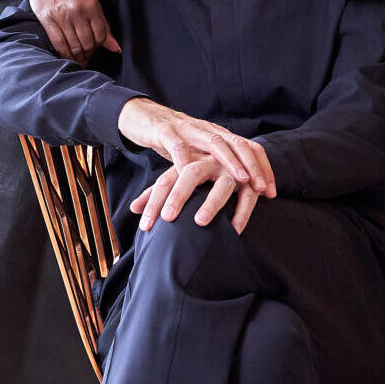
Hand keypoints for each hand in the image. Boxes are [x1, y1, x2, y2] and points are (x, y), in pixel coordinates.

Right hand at [23, 0, 119, 61]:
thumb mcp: (91, 0)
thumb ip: (103, 24)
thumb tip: (115, 48)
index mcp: (90, 5)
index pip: (100, 35)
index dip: (100, 45)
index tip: (97, 47)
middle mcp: (77, 12)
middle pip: (87, 43)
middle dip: (89, 53)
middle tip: (88, 55)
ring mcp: (61, 17)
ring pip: (74, 46)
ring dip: (78, 56)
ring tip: (80, 59)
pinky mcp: (47, 20)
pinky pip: (59, 44)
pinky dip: (65, 55)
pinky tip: (68, 58)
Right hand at [116, 98, 275, 197]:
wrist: (145, 118)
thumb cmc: (176, 142)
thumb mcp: (200, 154)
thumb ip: (217, 169)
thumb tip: (240, 193)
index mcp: (219, 136)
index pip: (249, 148)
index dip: (263, 168)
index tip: (272, 192)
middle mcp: (209, 131)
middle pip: (238, 145)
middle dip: (253, 167)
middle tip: (262, 189)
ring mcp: (189, 130)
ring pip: (215, 143)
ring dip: (230, 162)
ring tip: (240, 181)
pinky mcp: (166, 133)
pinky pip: (178, 147)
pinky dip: (185, 161)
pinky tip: (190, 177)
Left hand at [130, 156, 263, 233]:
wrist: (233, 153)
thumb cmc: (199, 172)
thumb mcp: (178, 179)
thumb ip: (156, 193)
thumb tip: (133, 209)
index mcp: (187, 162)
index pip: (166, 180)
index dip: (153, 201)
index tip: (146, 225)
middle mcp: (208, 162)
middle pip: (190, 173)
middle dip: (179, 195)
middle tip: (168, 218)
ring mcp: (230, 170)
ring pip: (222, 184)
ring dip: (212, 203)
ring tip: (200, 222)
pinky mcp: (250, 180)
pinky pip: (247, 196)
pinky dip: (242, 212)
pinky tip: (234, 230)